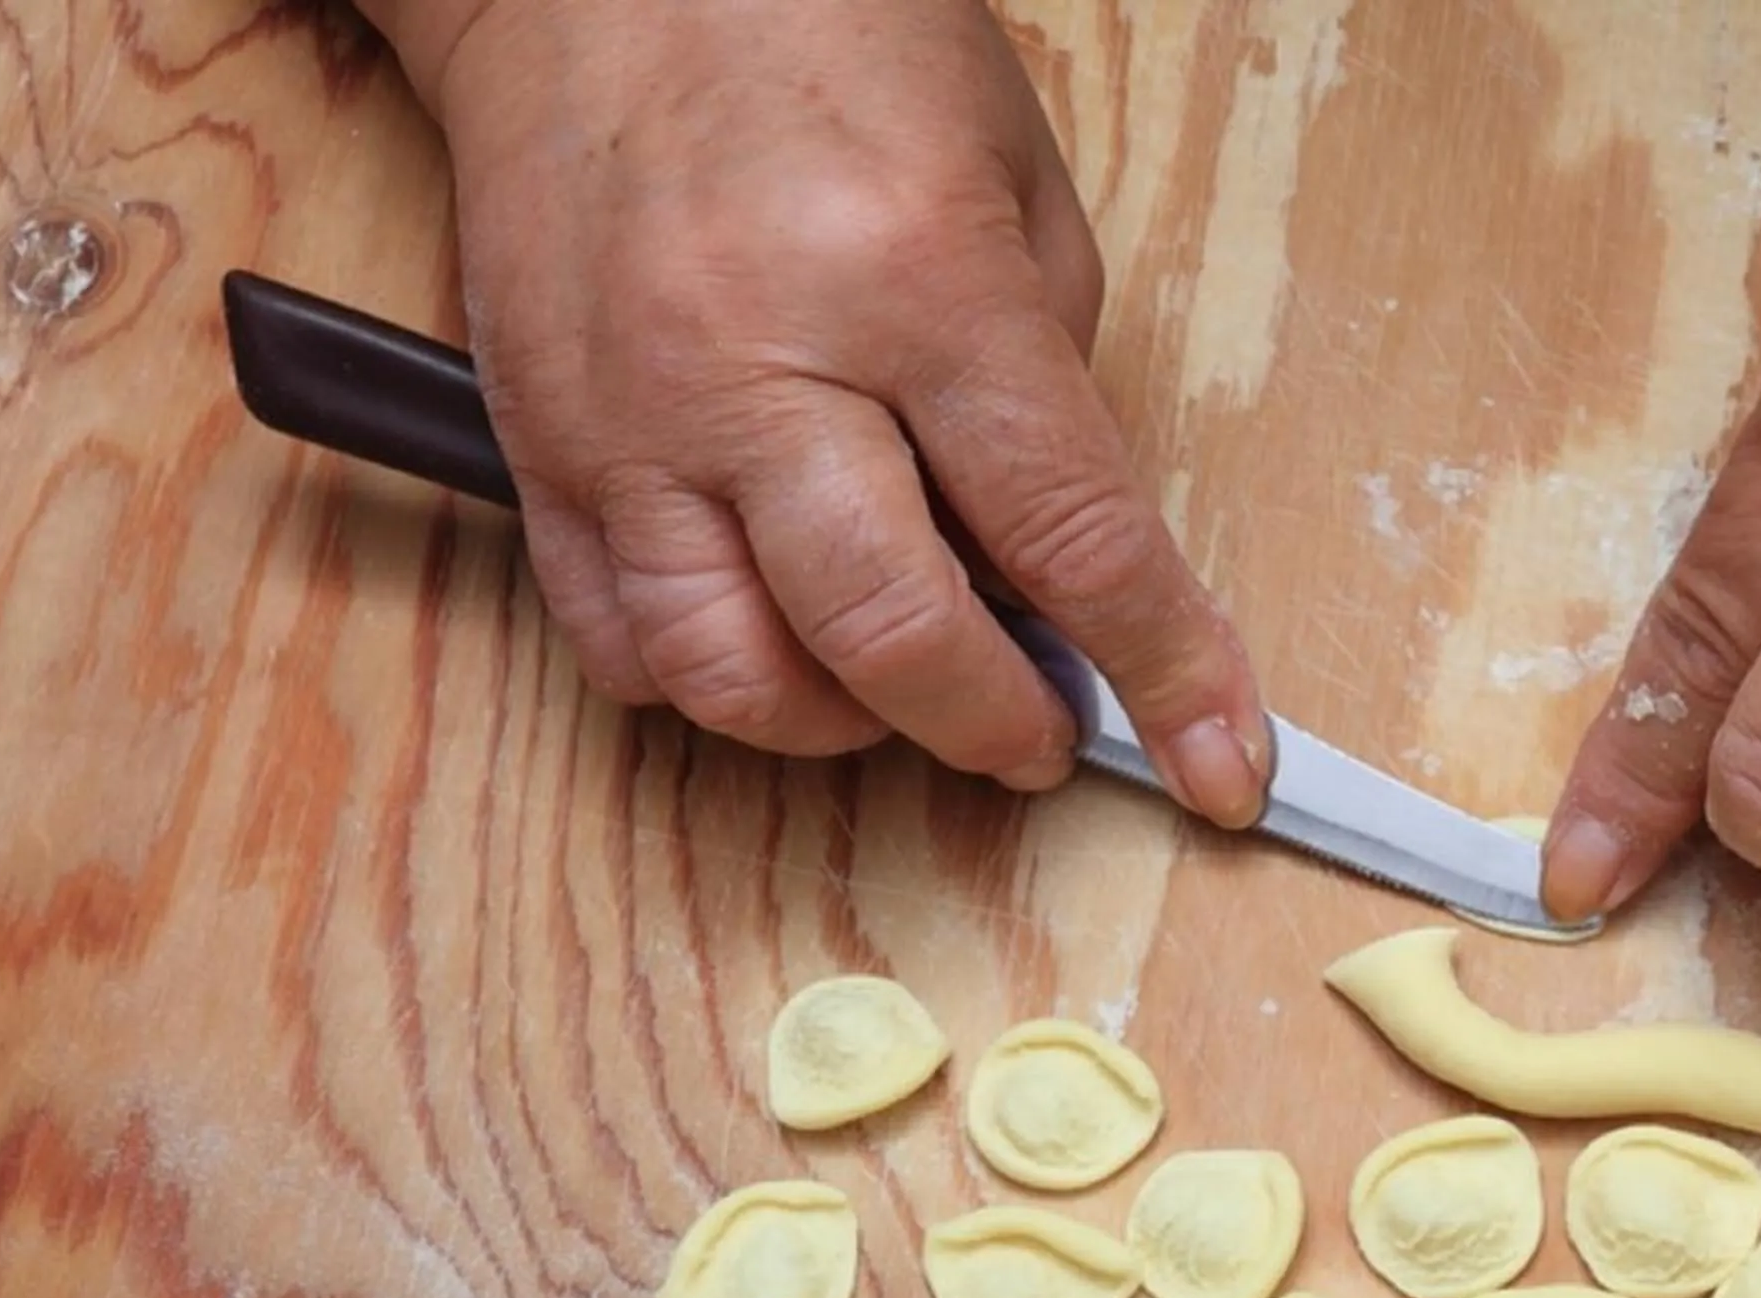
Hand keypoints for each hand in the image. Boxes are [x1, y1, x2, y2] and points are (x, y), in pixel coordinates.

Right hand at [379, 0, 1268, 820]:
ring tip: (902, 683)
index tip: (1223, 761)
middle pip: (890, 638)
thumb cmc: (826, 36)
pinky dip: (710, 682)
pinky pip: (617, 641)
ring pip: (732, 676)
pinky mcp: (537, 444)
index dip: (1164, 673)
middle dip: (994, 727)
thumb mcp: (1012, 177)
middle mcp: (762, 366)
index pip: (1070, 536)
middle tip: (1040, 729)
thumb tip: (1065, 559)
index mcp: (919, 280)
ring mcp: (630, 418)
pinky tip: (775, 634)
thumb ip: (1049, 379)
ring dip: (843, 724)